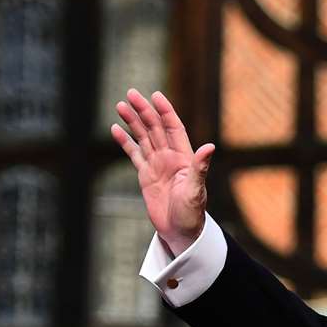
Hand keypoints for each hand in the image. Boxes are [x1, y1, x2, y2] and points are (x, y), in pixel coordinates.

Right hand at [111, 89, 214, 255]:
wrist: (181, 232)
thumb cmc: (192, 214)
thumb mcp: (196, 190)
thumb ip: (200, 168)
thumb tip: (210, 147)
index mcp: (183, 158)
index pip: (173, 128)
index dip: (165, 111)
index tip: (155, 95)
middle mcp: (170, 158)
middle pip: (155, 128)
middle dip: (144, 111)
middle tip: (130, 93)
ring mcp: (157, 165)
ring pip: (143, 138)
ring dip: (133, 122)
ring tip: (120, 105)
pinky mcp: (146, 176)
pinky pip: (134, 154)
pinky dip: (125, 142)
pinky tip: (116, 129)